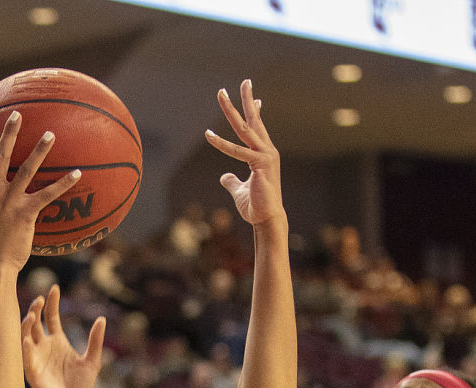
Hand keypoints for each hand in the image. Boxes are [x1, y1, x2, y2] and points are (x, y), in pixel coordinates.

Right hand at [0, 113, 81, 269]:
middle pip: (1, 157)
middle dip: (8, 134)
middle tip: (17, 114)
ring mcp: (10, 202)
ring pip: (26, 170)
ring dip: (39, 151)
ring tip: (50, 134)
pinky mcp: (26, 213)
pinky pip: (47, 195)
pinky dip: (63, 184)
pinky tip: (77, 173)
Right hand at [22, 284, 104, 387]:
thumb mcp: (92, 361)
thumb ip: (95, 340)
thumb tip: (102, 319)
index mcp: (58, 342)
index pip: (51, 316)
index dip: (52, 302)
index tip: (54, 288)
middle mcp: (44, 347)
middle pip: (36, 322)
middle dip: (36, 309)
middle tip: (39, 299)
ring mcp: (36, 358)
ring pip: (26, 336)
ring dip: (27, 325)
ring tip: (32, 315)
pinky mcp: (32, 372)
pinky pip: (25, 357)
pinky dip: (24, 347)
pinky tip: (27, 339)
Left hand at [206, 80, 283, 229]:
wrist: (267, 219)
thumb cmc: (256, 206)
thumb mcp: (239, 190)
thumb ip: (231, 181)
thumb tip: (223, 176)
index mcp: (264, 155)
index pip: (259, 128)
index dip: (255, 110)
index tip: (255, 96)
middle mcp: (267, 151)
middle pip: (254, 120)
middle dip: (247, 99)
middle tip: (244, 80)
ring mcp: (266, 156)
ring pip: (245, 128)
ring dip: (232, 109)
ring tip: (221, 93)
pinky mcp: (260, 165)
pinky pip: (237, 151)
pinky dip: (221, 143)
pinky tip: (209, 135)